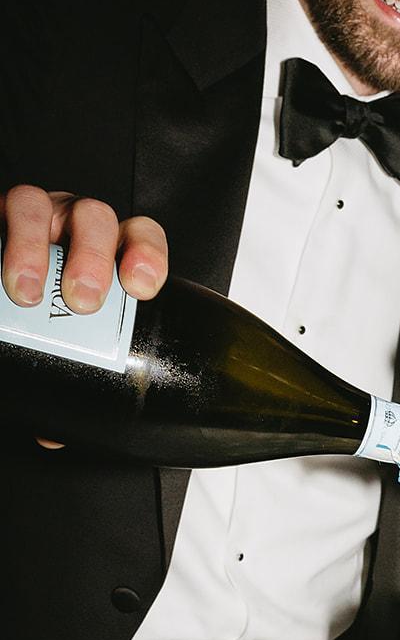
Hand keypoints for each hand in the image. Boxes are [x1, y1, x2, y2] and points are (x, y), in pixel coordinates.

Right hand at [1, 186, 167, 448]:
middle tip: (82, 302)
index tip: (140, 287)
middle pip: (93, 218)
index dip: (146, 254)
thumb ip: (73, 386)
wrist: (8, 285)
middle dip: (91, 257)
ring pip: (37, 205)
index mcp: (108, 250)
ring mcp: (31, 216)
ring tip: (28, 292)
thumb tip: (54, 435)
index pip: (140, 236)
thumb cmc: (53, 318)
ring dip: (33, 244)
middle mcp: (71, 225)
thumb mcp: (74, 348)